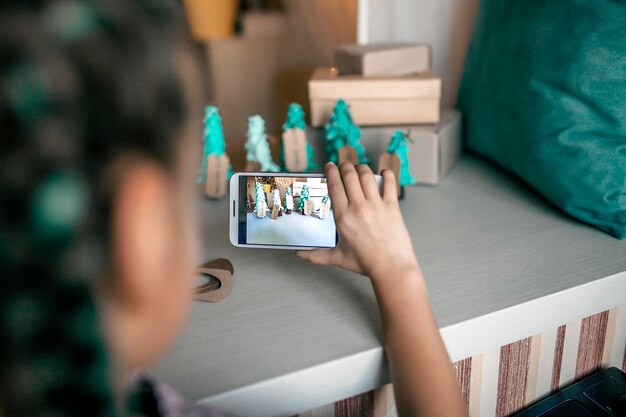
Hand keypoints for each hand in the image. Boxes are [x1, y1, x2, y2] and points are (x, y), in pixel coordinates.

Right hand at [296, 162, 419, 280]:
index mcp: (343, 217)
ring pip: (367, 176)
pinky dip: (387, 175)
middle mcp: (358, 207)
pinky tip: (384, 173)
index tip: (329, 166)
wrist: (391, 268)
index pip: (334, 185)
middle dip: (345, 166)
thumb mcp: (337, 258)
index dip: (331, 171)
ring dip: (362, 168)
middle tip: (343, 166)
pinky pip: (390, 183)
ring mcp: (376, 205)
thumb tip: (298, 255)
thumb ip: (316, 255)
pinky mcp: (392, 207)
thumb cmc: (365, 263)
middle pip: (349, 175)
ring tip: (359, 168)